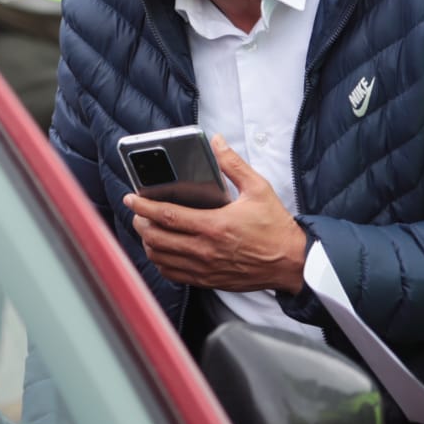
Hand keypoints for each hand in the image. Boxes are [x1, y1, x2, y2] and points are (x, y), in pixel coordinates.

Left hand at [124, 134, 306, 292]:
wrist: (291, 263)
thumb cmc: (275, 228)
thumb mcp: (258, 189)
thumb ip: (233, 165)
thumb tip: (217, 143)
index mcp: (215, 225)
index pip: (168, 216)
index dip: (144, 207)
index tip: (132, 198)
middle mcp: (206, 249)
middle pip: (157, 239)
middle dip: (141, 224)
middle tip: (138, 213)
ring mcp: (205, 268)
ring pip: (161, 258)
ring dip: (148, 243)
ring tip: (147, 229)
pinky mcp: (208, 280)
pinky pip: (173, 274)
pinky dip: (161, 262)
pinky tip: (162, 251)